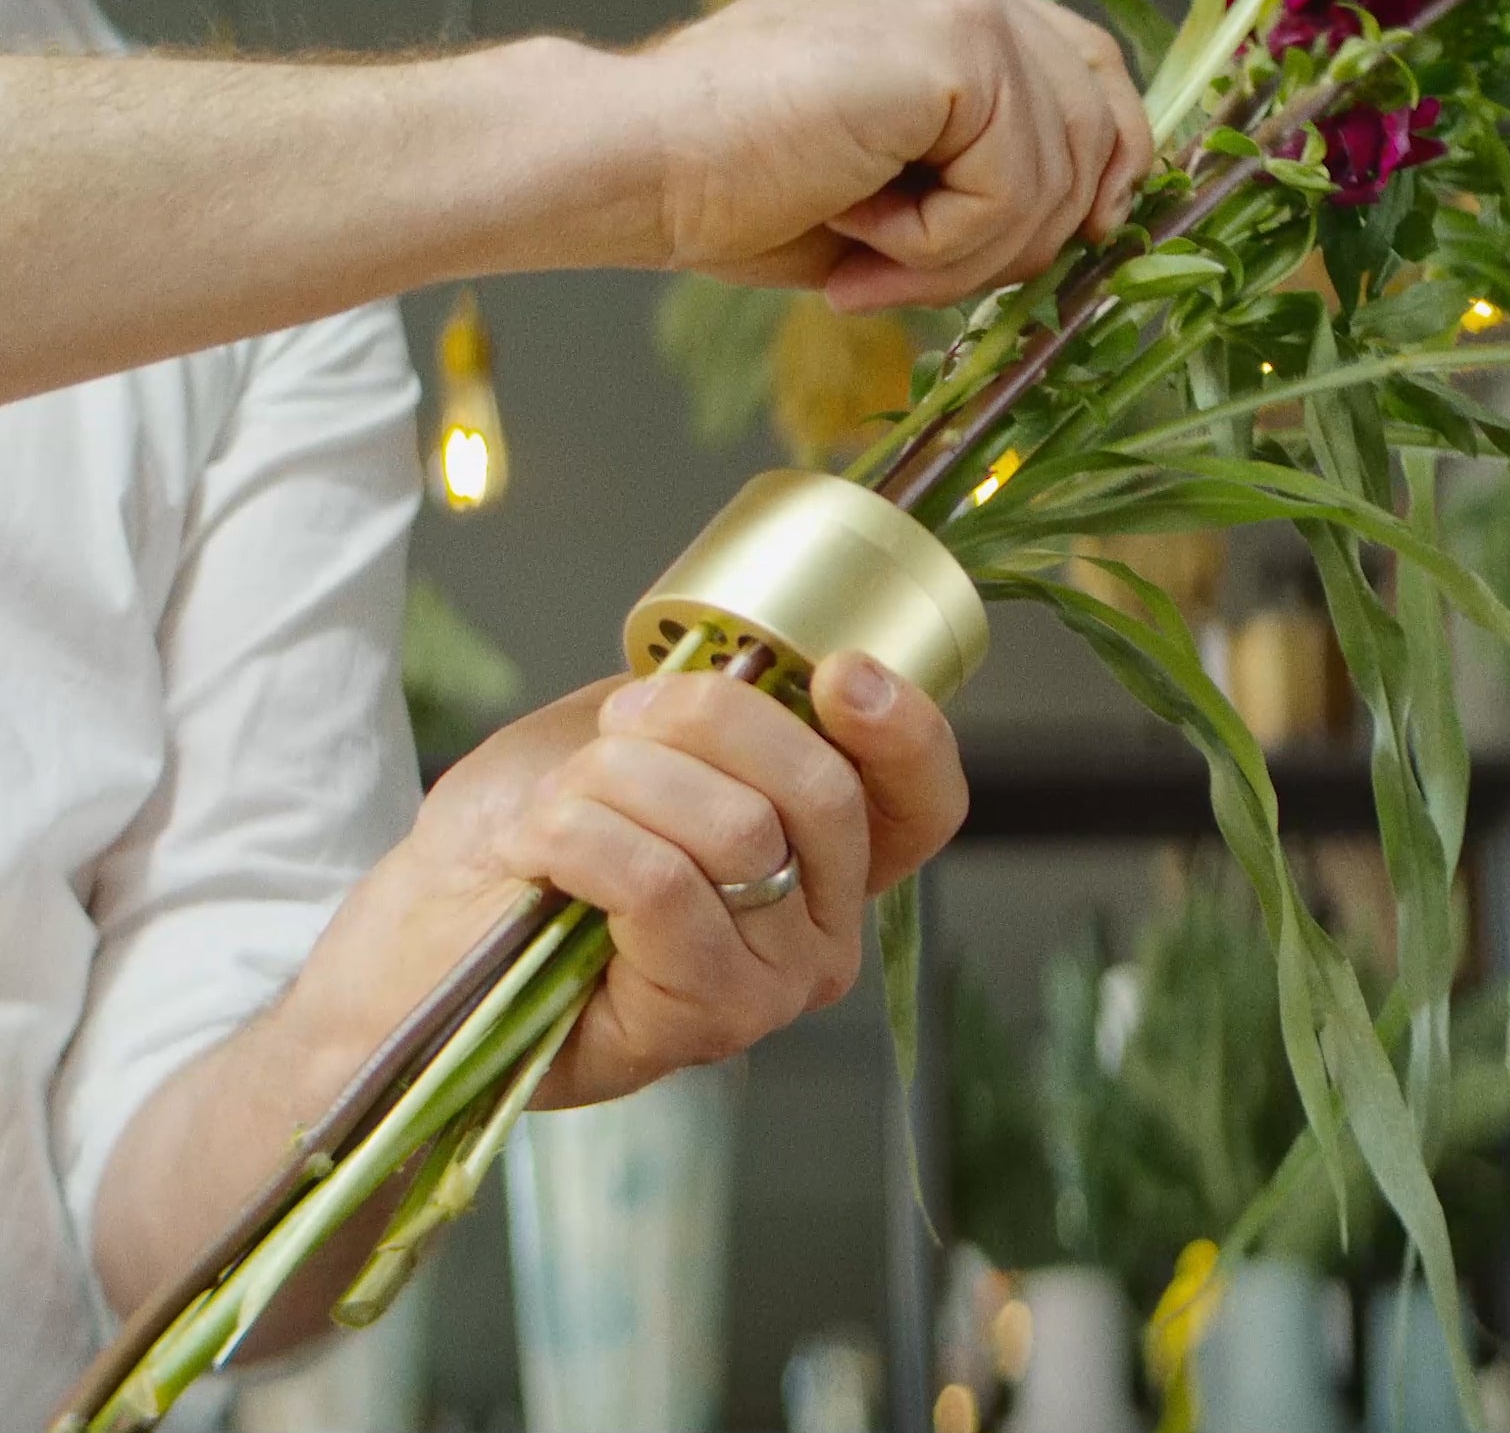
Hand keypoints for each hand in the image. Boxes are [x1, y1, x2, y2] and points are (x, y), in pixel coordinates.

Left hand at [292, 653, 966, 1107]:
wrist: (414, 941)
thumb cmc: (523, 836)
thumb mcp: (632, 734)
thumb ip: (712, 709)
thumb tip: (765, 661)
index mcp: (822, 856)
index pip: (921, 801)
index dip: (903, 729)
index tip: (835, 670)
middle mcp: (819, 931)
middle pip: (825, 792)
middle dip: (702, 721)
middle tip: (616, 729)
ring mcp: (769, 987)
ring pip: (737, 830)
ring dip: (617, 783)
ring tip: (558, 810)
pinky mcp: (700, 1023)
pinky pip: (662, 886)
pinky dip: (583, 839)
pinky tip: (542, 858)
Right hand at [637, 0, 1152, 310]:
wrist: (642, 166)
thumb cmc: (739, 186)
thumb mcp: (895, 179)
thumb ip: (985, 169)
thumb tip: (1088, 220)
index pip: (1086, 67)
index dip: (1104, 162)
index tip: (1083, 237)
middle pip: (1088, 126)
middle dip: (1020, 240)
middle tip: (906, 280)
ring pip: (1056, 173)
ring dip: (965, 258)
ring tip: (866, 262)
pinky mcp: (952, 41)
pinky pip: (1011, 190)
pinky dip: (939, 248)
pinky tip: (859, 231)